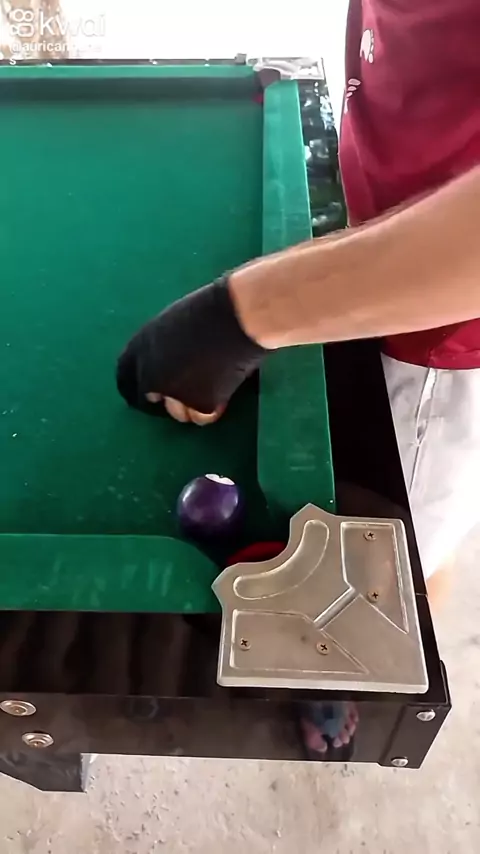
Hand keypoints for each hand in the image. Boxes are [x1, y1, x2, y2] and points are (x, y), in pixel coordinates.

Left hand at [116, 276, 266, 418]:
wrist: (238, 317)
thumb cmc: (211, 311)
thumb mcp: (172, 325)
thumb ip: (162, 349)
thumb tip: (164, 366)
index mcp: (139, 349)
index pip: (126, 381)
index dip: (140, 390)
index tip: (152, 395)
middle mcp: (150, 375)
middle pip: (148, 402)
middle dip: (164, 402)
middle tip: (184, 398)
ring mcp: (173, 393)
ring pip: (177, 413)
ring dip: (189, 407)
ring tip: (211, 386)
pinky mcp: (199, 405)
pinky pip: (201, 417)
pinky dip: (211, 410)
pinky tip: (223, 394)